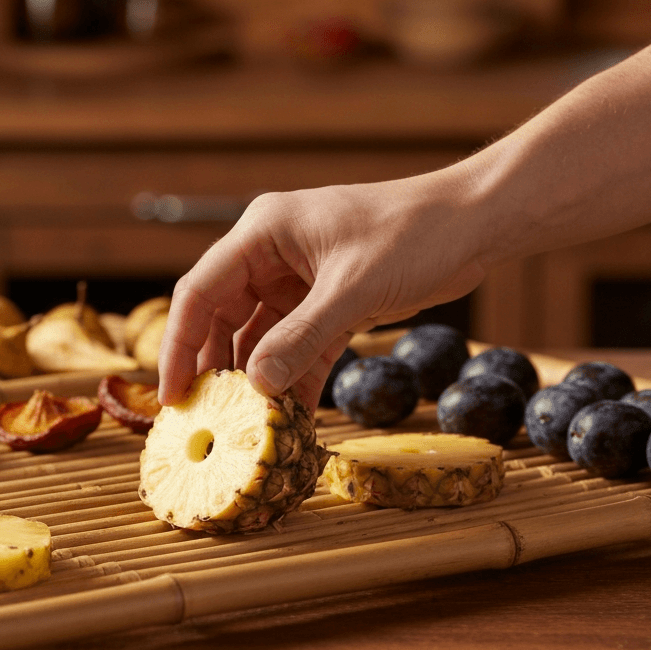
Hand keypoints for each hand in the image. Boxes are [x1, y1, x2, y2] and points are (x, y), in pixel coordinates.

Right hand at [157, 170, 487, 406]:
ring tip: (250, 427)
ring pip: (261, 336)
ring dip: (259, 379)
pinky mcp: (330, 300)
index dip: (180, 345)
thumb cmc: (415, 235)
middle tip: (206, 421)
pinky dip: (295, 377)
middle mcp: (272, 253)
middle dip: (216, 368)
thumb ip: (301, 337)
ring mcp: (301, 278)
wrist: (476, 223)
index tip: (174, 396)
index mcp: (263, 232)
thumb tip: (256, 386)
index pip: (201, 291)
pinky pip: (299, 344)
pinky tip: (292, 415)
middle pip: (224, 317)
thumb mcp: (353, 290)